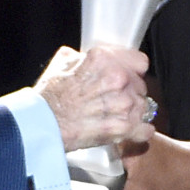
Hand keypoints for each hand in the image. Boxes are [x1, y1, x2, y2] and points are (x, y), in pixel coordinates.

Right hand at [33, 44, 153, 151]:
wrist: (43, 125)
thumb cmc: (49, 97)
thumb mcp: (62, 63)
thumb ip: (81, 57)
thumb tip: (84, 57)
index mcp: (103, 59)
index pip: (139, 61)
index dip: (131, 70)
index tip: (127, 76)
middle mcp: (117, 79)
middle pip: (140, 85)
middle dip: (129, 92)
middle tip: (111, 100)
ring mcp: (123, 104)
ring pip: (143, 107)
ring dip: (132, 112)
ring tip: (112, 116)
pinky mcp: (124, 127)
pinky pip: (145, 129)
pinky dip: (139, 131)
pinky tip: (127, 130)